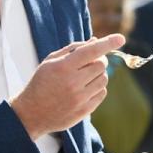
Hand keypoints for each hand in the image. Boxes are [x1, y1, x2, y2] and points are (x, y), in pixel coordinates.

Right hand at [10, 34, 124, 138]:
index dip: (107, 43)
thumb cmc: (41, 83)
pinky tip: (84, 89)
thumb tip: (95, 41)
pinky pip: (102, 93)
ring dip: (98, 75)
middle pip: (101, 65)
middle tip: (89, 63)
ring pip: (104, 79)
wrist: (31, 113)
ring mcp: (79, 98)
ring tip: (84, 77)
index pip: (91, 51)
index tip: (120, 38)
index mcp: (63, 67)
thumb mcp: (50, 62)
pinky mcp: (84, 110)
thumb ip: (73, 49)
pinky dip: (97, 88)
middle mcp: (73, 83)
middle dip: (99, 60)